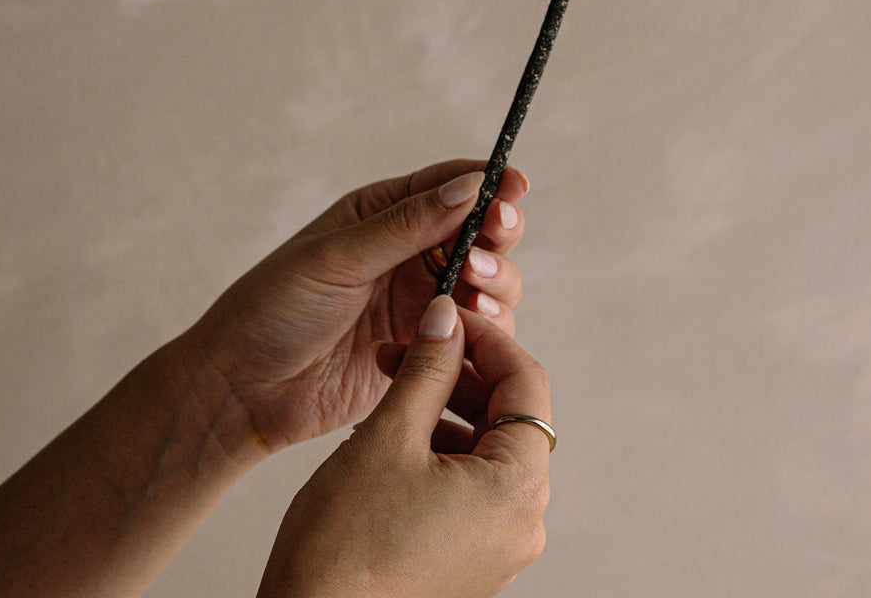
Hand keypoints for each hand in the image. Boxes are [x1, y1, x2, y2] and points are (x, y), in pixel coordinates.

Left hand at [183, 160, 527, 449]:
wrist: (244, 389)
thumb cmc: (274, 309)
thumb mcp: (338, 256)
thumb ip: (407, 225)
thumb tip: (469, 186)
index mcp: (383, 214)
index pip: (447, 186)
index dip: (488, 183)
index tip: (516, 185)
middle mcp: (409, 253)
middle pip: (479, 232)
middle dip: (497, 233)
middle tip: (494, 239)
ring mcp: (420, 301)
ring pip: (486, 282)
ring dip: (495, 280)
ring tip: (476, 288)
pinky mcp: (427, 349)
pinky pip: (475, 333)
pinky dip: (485, 328)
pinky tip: (471, 329)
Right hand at [256, 298, 551, 597]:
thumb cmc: (344, 551)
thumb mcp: (388, 437)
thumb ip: (427, 369)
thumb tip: (446, 317)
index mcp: (517, 489)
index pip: (526, 383)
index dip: (486, 338)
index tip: (448, 314)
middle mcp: (521, 520)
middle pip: (508, 415)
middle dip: (458, 372)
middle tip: (409, 345)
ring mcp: (497, 543)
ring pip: (485, 446)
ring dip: (444, 407)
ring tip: (392, 386)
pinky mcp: (470, 556)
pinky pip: (469, 482)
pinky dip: (439, 447)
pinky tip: (394, 432)